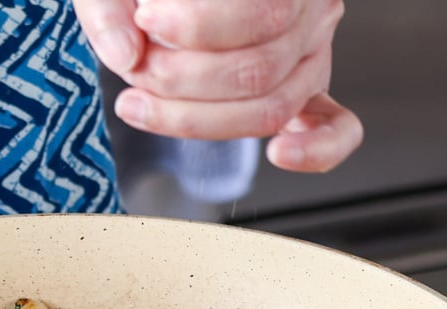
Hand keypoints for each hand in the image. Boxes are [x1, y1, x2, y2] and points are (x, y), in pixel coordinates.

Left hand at [76, 0, 362, 172]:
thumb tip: (124, 54)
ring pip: (273, 106)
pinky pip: (336, 127)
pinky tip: (280, 155)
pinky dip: (317, 149)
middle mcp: (311, 10)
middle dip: (180, 79)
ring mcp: (311, 54)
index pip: (260, 14)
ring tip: (141, 101)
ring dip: (197, 117)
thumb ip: (110, 9)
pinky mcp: (305, 90)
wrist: (169, 3)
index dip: (196, 26)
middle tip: (137, 67)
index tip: (145, 17)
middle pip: (258, 70)